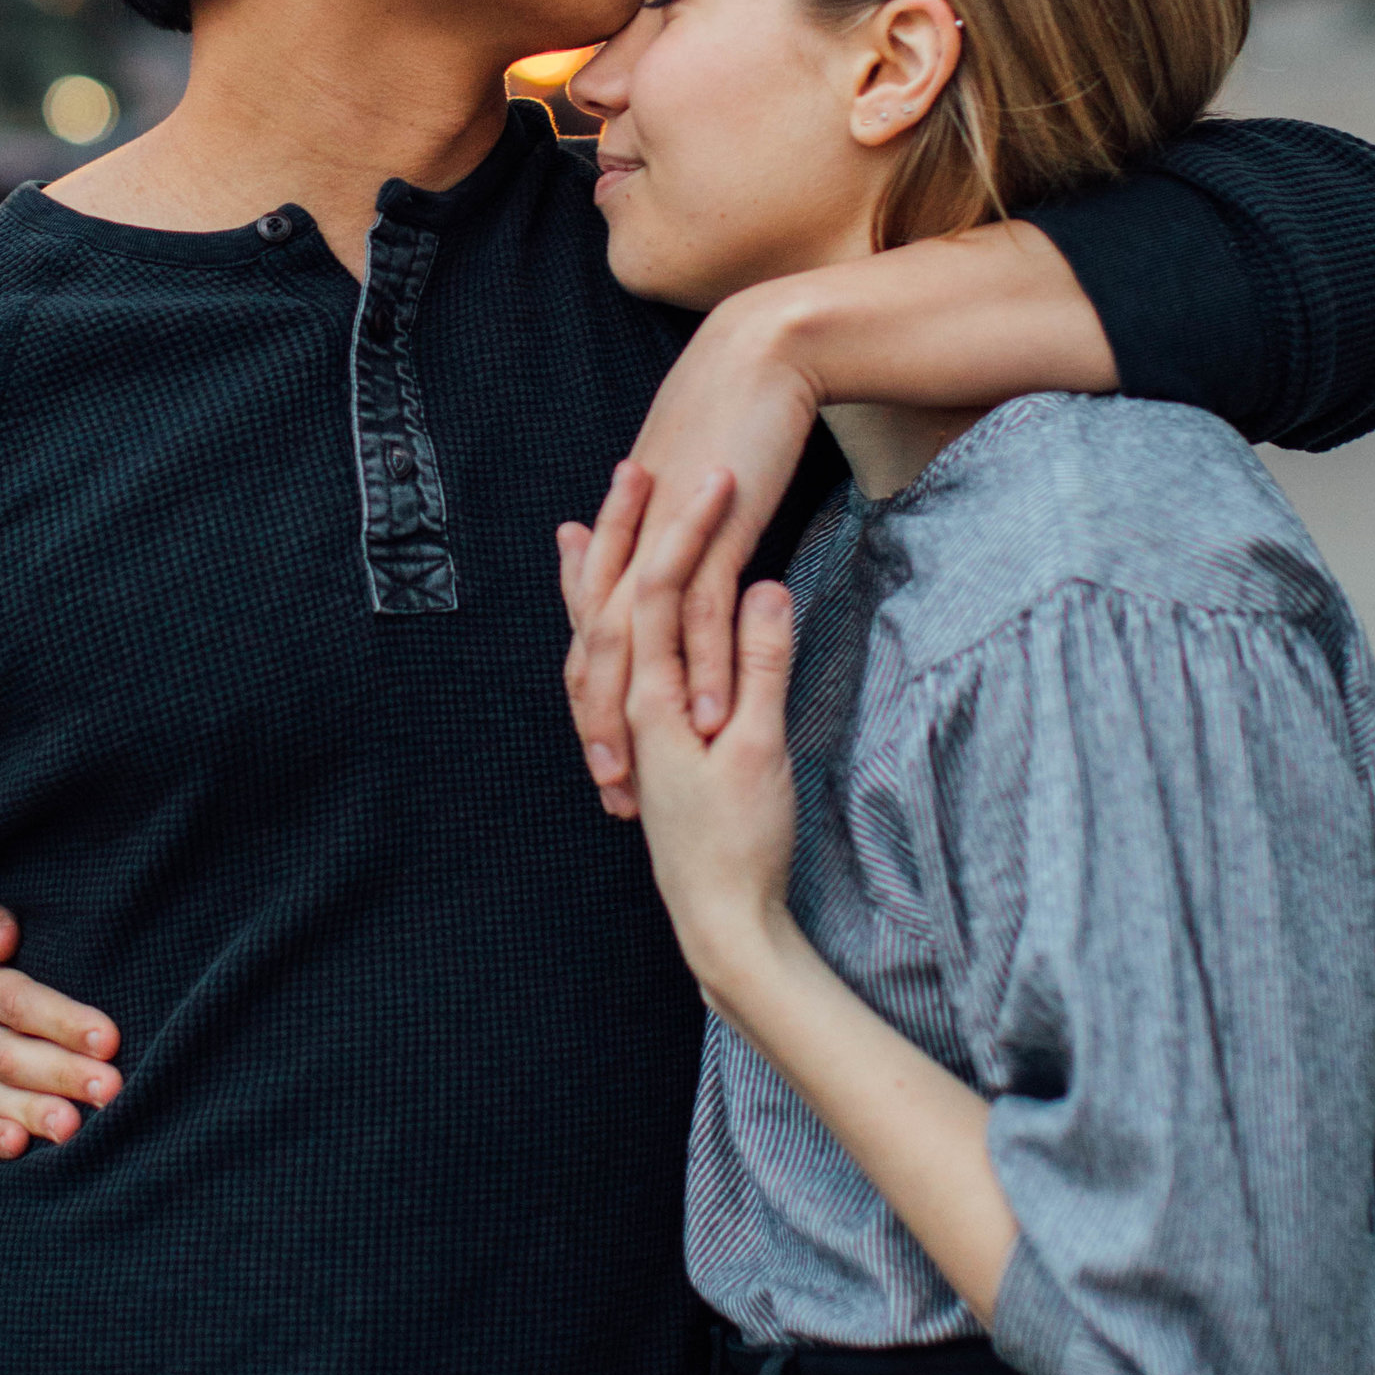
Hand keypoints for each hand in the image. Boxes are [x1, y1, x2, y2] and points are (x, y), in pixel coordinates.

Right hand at [0, 899, 120, 1157]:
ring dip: (33, 1111)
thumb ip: (1, 917)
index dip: (62, 1020)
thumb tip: (0, 939)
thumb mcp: (24, 922)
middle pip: (8, 1053)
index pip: (15, 1000)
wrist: (11, 994)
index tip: (109, 1038)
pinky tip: (20, 1145)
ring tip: (73, 1127)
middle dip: (62, 1072)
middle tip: (108, 1088)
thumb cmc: (36, 955)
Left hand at [562, 280, 822, 810]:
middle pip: (601, 655)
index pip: (595, 641)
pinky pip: (702, 608)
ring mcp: (667, 539)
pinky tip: (712, 712)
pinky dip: (704, 664)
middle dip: (602, 730)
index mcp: (624, 541)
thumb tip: (673, 582)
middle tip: (612, 793)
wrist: (759, 358)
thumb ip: (675, 540)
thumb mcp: (691, 491)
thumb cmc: (730, 421)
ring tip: (642, 773)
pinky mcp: (712, 530)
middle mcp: (632, 546)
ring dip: (637, 715)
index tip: (608, 768)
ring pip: (638, 642)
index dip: (594, 708)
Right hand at [619, 476, 800, 1008]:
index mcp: (637, 695)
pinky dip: (727, 621)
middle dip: (630, 530)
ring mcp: (671, 724)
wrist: (724, 912)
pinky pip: (714, 668)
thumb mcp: (730, 736)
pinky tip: (758, 578)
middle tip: (632, 463)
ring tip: (690, 486)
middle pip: (626, 600)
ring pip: (658, 622)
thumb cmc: (727, 833)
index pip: (618, 605)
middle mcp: (643, 703)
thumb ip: (731, 662)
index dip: (616, 545)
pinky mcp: (719, 744)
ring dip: (674, 552)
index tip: (624, 486)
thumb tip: (746, 593)